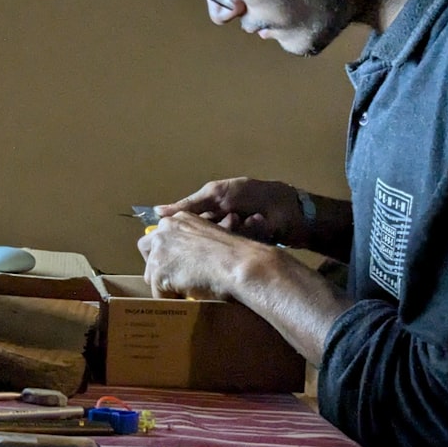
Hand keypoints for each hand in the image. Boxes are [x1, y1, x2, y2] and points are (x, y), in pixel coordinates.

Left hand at [137, 211, 274, 300]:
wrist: (240, 264)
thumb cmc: (236, 254)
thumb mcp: (212, 237)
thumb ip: (195, 242)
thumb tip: (188, 258)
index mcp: (180, 218)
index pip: (160, 235)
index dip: (166, 252)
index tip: (175, 264)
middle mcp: (165, 228)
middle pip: (146, 248)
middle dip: (155, 264)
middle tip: (170, 279)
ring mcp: (160, 249)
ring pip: (151, 272)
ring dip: (164, 284)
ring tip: (183, 292)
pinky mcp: (159, 270)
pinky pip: (157, 292)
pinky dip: (169, 299)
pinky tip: (185, 299)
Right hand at [154, 177, 306, 246]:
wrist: (290, 208)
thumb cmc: (252, 195)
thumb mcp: (216, 194)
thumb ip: (188, 204)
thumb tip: (156, 211)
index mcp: (206, 214)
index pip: (184, 228)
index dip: (182, 235)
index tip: (177, 240)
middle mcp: (216, 228)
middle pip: (201, 240)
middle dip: (216, 231)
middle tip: (231, 218)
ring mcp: (232, 241)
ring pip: (220, 246)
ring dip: (235, 231)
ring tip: (248, 218)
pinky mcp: (246, 252)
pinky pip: (238, 251)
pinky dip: (249, 235)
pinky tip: (259, 223)